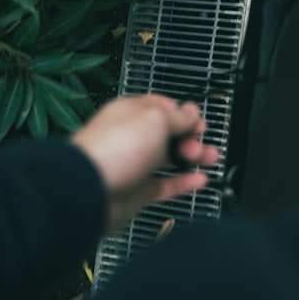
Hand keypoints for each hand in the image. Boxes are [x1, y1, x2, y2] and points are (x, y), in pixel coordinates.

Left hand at [71, 94, 220, 232]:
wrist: (88, 190)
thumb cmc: (112, 149)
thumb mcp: (155, 120)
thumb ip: (178, 117)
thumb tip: (192, 113)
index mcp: (131, 113)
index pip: (162, 108)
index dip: (183, 113)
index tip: (198, 120)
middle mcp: (131, 138)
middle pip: (168, 134)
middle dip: (190, 137)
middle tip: (201, 142)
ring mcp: (133, 165)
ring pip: (169, 159)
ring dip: (192, 158)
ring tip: (209, 158)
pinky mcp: (137, 191)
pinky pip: (166, 184)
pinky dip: (184, 182)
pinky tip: (199, 179)